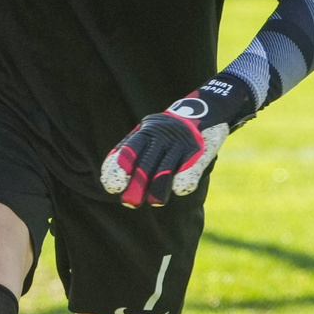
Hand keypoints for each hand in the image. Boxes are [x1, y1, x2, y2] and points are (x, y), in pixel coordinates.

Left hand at [101, 91, 232, 207]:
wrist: (206, 110)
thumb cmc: (167, 132)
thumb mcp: (146, 134)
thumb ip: (129, 153)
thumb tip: (107, 180)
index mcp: (145, 132)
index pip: (128, 149)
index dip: (119, 168)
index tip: (112, 186)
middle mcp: (161, 136)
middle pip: (146, 162)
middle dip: (137, 184)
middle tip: (129, 202)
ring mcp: (181, 143)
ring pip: (167, 168)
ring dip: (158, 188)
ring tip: (154, 203)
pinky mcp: (199, 151)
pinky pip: (191, 168)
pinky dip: (184, 180)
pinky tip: (178, 190)